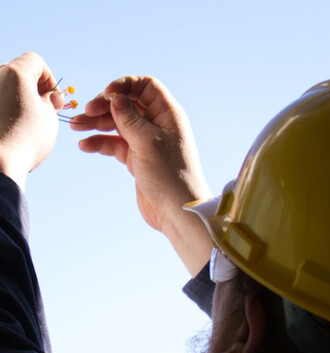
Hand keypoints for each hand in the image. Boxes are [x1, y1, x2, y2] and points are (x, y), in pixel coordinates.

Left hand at [0, 52, 63, 189]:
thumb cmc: (26, 139)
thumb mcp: (49, 118)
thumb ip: (51, 102)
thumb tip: (51, 97)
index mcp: (16, 72)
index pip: (35, 62)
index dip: (48, 78)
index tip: (53, 98)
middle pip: (17, 71)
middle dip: (32, 87)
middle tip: (43, 109)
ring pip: (4, 86)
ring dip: (17, 98)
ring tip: (26, 121)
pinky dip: (4, 108)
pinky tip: (10, 127)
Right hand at [71, 76, 212, 274]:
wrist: (177, 212)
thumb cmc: (171, 176)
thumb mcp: (148, 143)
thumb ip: (129, 119)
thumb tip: (115, 97)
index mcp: (167, 115)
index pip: (145, 87)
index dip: (125, 86)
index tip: (106, 94)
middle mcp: (157, 126)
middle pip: (127, 105)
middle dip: (104, 106)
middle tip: (85, 113)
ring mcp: (146, 143)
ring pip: (118, 125)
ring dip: (97, 124)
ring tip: (75, 127)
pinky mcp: (137, 160)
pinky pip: (115, 145)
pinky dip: (101, 143)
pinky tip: (85, 145)